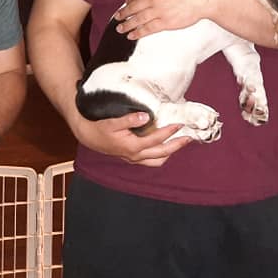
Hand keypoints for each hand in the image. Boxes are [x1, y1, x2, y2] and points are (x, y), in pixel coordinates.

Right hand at [72, 111, 191, 166]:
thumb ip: (130, 119)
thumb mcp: (113, 121)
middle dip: (177, 145)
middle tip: (189, 137)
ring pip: (158, 160)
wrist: (88, 136)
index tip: (180, 124)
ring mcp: (134, 158)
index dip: (169, 132)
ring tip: (180, 142)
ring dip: (170, 152)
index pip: (156, 140)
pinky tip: (165, 146)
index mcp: (132, 146)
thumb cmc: (100, 128)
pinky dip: (161, 154)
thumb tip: (146, 116)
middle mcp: (135, 155)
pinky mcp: (132, 158)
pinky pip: (151, 160)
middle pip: (162, 153)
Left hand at [114, 0, 213, 38]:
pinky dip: (138, 33)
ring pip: (137, 20)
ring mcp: (158, 11)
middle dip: (123, 13)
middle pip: (133, 7)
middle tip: (118, 18)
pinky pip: (147, 29)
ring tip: (120, 29)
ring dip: (127, 25)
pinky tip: (132, 36)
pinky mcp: (165, 22)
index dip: (128, 0)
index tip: (126, 3)